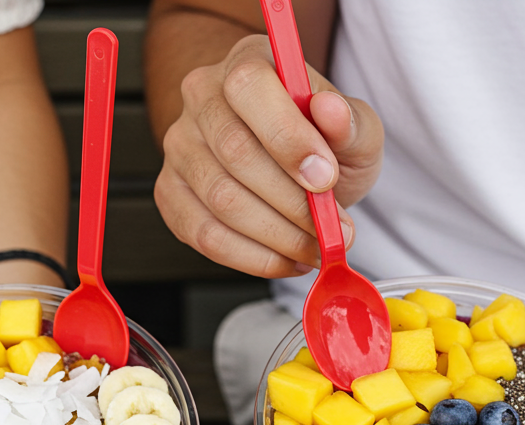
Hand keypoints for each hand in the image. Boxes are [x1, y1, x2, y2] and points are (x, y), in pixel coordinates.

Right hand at [155, 34, 383, 277]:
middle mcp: (202, 98)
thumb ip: (350, 123)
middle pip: (235, 152)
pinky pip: (205, 235)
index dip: (288, 138)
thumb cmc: (323, 144)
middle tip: (333, 229)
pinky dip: (253, 257)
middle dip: (292, 202)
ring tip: (316, 248)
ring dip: (278, 236)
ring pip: (222, 200)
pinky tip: (287, 260)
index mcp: (247, 63)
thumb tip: (331, 112)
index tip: (326, 180)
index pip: (249, 89)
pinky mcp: (170, 193)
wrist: (292, 167)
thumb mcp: (354, 129)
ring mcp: (180, 147)